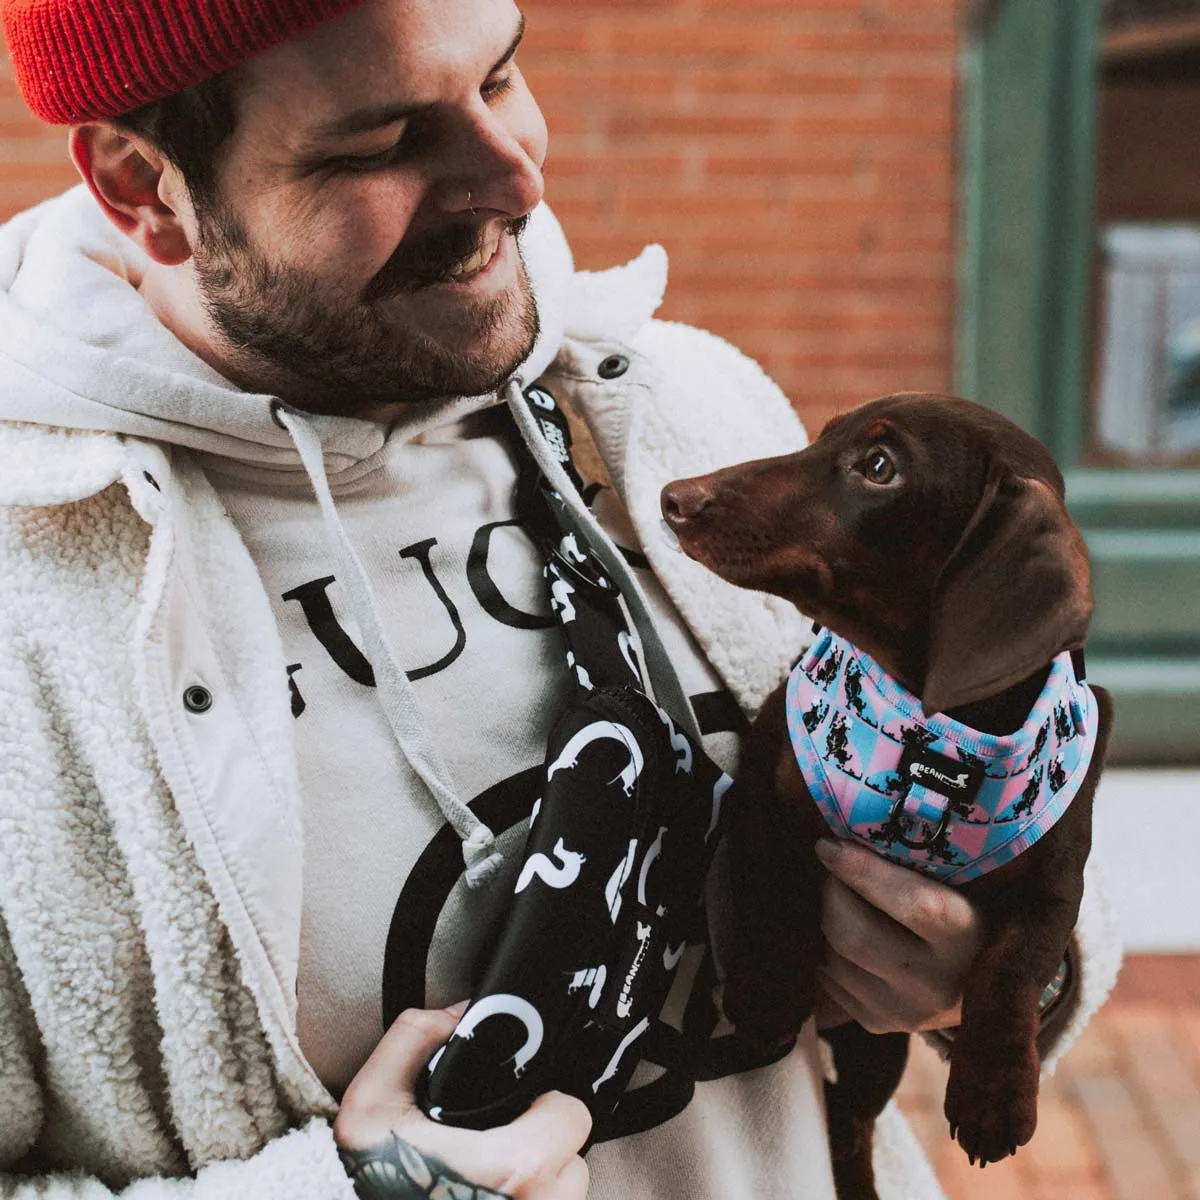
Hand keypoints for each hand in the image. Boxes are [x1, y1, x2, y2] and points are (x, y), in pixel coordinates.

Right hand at [334, 1003, 590, 1199]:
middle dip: (545, 1148)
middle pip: (573, 1161)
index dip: (548, 1106)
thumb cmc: (363, 1185)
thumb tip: (456, 1014)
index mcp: (512, 1167)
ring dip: (540, 1185)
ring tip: (496, 1180)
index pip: (572, 1117)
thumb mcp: (371, 1104)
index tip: (523, 1109)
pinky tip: (487, 1199)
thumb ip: (414, 1040)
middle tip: (505, 1145)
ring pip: (563, 1196)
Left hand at [812, 838, 981, 1033]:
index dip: (861, 870)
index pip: (911, 902)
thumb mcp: (960, 887)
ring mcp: (906, 1012)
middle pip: (852, 932)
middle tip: (832, 869)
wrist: (989, 987)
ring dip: (825, 920)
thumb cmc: (969, 914)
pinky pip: (827, 979)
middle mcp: (938, 983)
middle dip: (830, 892)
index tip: (827, 844)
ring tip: (839, 899)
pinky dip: (824, 950)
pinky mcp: (879, 1025)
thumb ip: (917, 865)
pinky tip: (841, 933)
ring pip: (832, 956)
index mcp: (968, 937)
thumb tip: (847, 833)